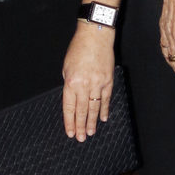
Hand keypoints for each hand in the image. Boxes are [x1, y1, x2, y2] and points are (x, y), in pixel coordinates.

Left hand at [62, 24, 115, 140]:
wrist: (95, 36)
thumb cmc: (78, 49)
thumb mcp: (66, 67)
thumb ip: (69, 84)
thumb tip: (73, 99)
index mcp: (71, 82)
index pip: (69, 107)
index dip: (70, 121)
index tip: (70, 133)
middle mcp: (84, 85)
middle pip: (82, 111)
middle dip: (81, 126)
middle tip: (81, 138)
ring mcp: (98, 83)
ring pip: (95, 107)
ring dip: (92, 121)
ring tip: (91, 133)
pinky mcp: (108, 80)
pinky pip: (106, 99)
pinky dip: (104, 109)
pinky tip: (103, 118)